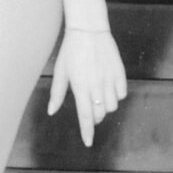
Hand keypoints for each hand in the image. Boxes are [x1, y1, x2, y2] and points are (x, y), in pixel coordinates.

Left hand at [47, 29, 127, 146]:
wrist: (89, 30)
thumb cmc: (71, 50)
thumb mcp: (61, 71)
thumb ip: (57, 93)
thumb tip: (51, 111)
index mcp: (80, 87)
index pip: (84, 116)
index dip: (86, 131)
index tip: (88, 143)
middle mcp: (96, 86)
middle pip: (99, 114)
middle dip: (95, 117)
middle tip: (90, 108)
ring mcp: (109, 79)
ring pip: (112, 106)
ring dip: (105, 106)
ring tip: (99, 95)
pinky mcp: (119, 72)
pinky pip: (121, 94)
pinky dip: (116, 95)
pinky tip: (109, 87)